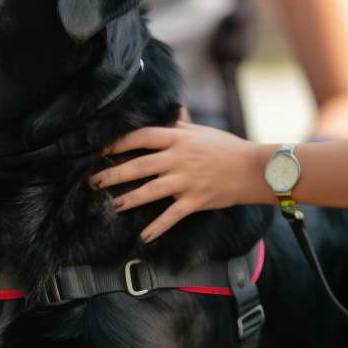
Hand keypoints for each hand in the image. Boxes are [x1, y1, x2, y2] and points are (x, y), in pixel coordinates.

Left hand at [89, 121, 270, 241]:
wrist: (254, 169)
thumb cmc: (228, 148)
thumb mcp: (203, 131)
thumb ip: (184, 123)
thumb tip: (174, 111)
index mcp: (179, 138)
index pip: (143, 137)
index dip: (120, 143)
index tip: (104, 150)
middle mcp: (179, 158)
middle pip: (139, 165)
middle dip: (113, 174)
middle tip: (93, 182)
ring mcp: (186, 180)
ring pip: (150, 190)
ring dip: (129, 199)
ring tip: (113, 205)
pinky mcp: (195, 200)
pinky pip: (172, 215)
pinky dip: (157, 227)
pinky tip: (144, 236)